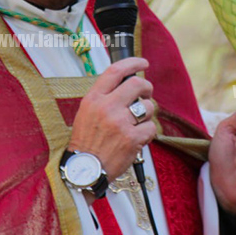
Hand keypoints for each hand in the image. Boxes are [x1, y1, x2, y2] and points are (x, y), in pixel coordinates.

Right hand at [69, 57, 155, 179]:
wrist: (84, 171)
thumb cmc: (87, 142)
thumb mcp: (86, 113)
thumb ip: (104, 97)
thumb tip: (128, 83)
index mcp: (93, 99)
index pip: (115, 71)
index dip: (133, 63)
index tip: (143, 63)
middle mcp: (107, 107)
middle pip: (138, 84)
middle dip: (147, 87)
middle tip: (146, 93)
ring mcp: (120, 123)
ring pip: (148, 106)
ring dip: (148, 113)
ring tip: (137, 123)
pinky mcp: (132, 139)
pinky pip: (151, 127)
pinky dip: (148, 133)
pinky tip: (138, 138)